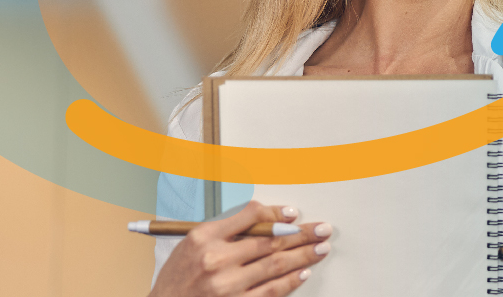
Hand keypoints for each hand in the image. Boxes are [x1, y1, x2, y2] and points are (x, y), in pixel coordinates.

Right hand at [148, 201, 332, 296]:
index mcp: (204, 237)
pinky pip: (271, 291)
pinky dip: (290, 281)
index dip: (277, 213)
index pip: (250, 216)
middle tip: (322, 229)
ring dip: (303, 255)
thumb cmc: (179, 276)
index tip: (294, 214)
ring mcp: (226, 285)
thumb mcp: (192, 243)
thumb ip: (227, 229)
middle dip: (302, 234)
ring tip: (321, 248)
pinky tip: (304, 272)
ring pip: (276, 265)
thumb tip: (269, 220)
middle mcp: (216, 259)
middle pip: (270, 241)